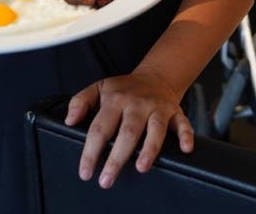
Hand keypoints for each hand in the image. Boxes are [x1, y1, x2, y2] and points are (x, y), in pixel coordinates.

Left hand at [66, 68, 193, 187]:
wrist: (156, 76)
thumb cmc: (124, 88)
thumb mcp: (99, 87)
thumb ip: (80, 101)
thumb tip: (69, 120)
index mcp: (116, 99)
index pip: (100, 127)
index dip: (91, 151)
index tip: (86, 172)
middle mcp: (137, 104)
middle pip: (127, 131)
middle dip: (117, 157)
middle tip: (107, 180)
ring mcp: (157, 108)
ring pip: (155, 129)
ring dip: (149, 148)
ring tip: (141, 167)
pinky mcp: (175, 112)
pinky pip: (183, 123)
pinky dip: (186, 135)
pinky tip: (185, 148)